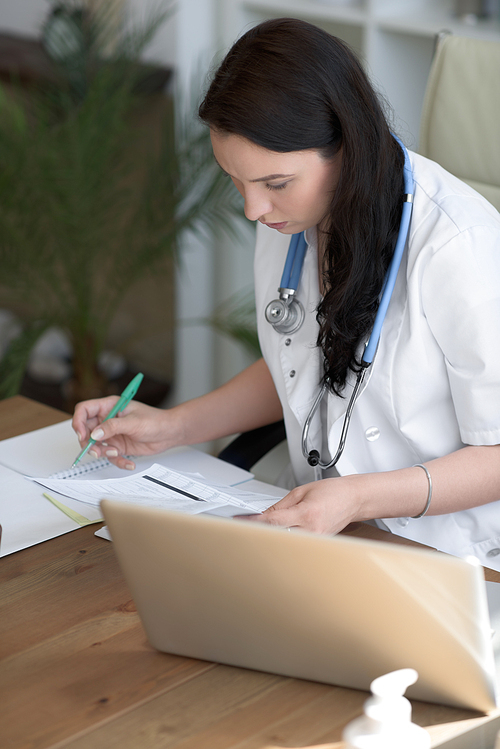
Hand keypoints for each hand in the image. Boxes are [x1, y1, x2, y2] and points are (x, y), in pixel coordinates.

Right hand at [72, 397, 177, 469]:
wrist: (169, 433)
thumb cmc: (155, 421)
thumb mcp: (133, 422)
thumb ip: (112, 427)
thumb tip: (95, 433)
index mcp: (109, 406)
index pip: (84, 410)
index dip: (78, 421)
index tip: (82, 434)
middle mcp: (107, 420)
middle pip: (86, 431)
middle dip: (88, 443)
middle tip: (96, 450)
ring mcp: (112, 434)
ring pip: (95, 446)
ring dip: (102, 453)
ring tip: (116, 453)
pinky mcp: (118, 446)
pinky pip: (110, 456)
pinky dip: (118, 461)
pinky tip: (129, 462)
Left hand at [244, 475, 365, 534]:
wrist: (353, 498)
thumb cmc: (332, 492)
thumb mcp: (301, 491)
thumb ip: (280, 506)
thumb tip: (263, 516)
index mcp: (306, 513)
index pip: (274, 521)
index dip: (256, 523)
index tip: (243, 523)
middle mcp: (313, 529)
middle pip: (279, 536)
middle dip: (263, 533)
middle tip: (248, 530)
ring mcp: (317, 539)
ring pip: (288, 543)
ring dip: (274, 538)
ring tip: (263, 534)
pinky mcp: (320, 544)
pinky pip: (299, 543)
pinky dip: (287, 540)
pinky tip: (281, 536)